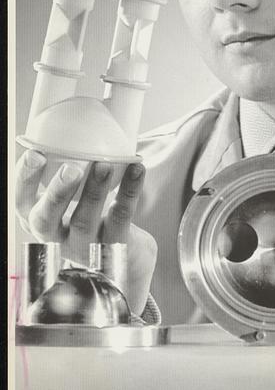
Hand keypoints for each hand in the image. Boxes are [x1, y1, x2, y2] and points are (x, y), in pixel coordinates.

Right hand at [15, 152, 156, 314]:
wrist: (127, 262)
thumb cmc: (95, 220)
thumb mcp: (75, 202)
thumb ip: (71, 175)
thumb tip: (77, 128)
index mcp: (41, 221)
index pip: (22, 203)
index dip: (25, 180)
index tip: (35, 154)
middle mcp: (57, 238)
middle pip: (45, 221)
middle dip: (55, 193)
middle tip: (70, 170)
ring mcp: (84, 248)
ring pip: (84, 221)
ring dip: (94, 191)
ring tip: (104, 165)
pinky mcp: (113, 249)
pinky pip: (120, 219)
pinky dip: (129, 191)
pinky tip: (137, 169)